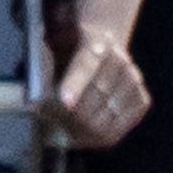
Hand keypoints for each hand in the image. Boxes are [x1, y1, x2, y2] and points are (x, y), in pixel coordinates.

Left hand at [46, 12, 151, 148]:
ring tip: (70, 128)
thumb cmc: (70, 52)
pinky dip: (104, 133)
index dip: (75, 84)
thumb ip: (43, 65)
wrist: (101, 46)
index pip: (85, 64)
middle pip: (97, 95)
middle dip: (73, 114)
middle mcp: (120, 58)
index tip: (65, 101)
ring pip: (108, 115)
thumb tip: (31, 94)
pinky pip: (122, 125)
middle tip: (54, 123)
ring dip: (86, 128)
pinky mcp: (142, 98)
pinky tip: (90, 129)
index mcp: (95, 39)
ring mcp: (134, 79)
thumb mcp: (52, 48)